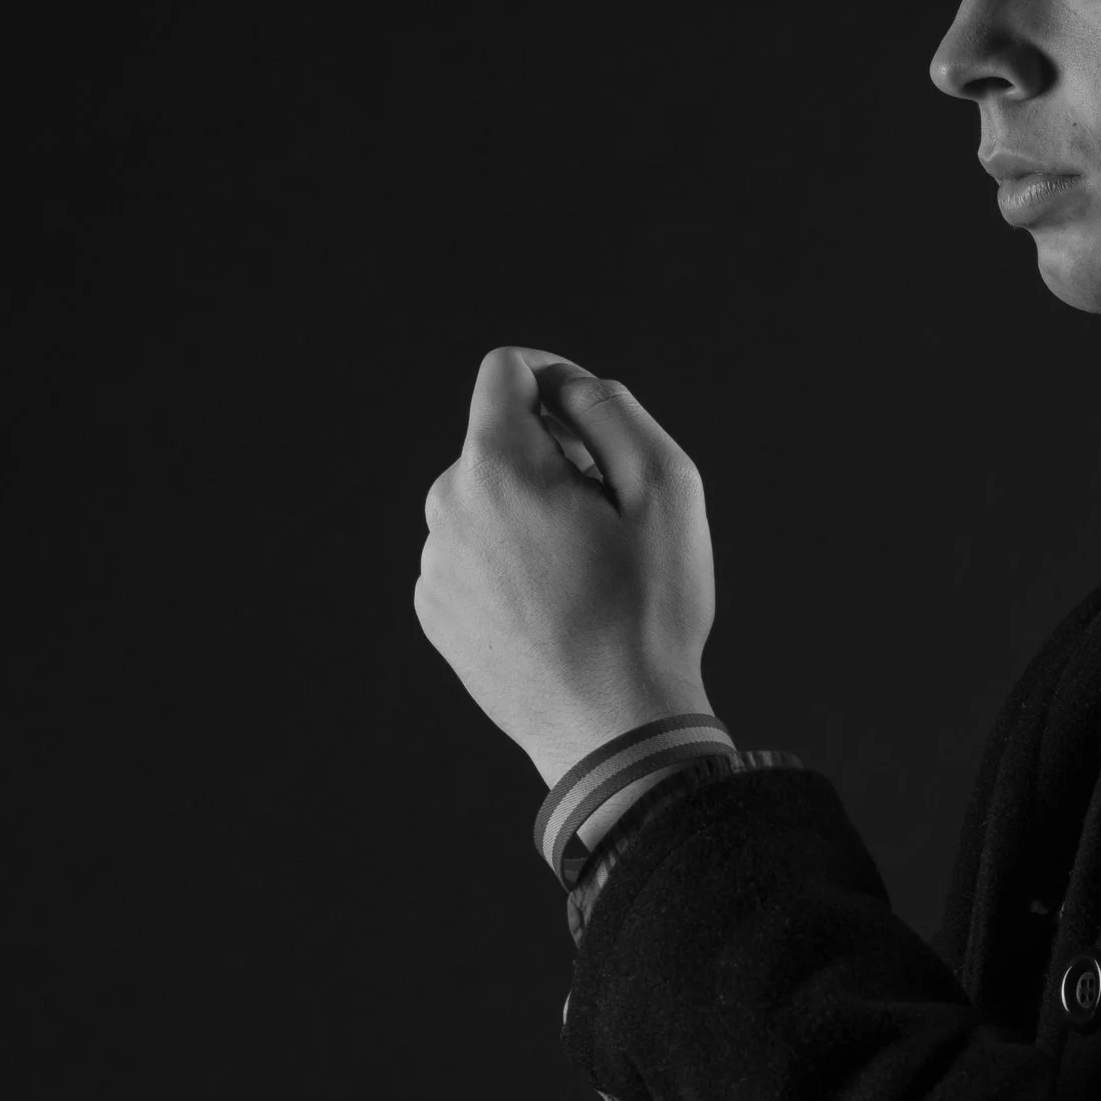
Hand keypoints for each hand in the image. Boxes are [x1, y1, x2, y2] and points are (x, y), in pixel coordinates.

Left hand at [415, 346, 717, 782]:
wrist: (611, 729)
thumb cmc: (649, 611)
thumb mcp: (666, 489)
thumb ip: (612, 410)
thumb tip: (569, 386)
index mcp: (498, 465)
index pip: (504, 371)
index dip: (553, 374)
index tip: (588, 414)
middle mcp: (448, 507)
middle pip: (497, 442)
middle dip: (550, 458)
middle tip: (608, 520)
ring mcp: (435, 565)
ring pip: (485, 502)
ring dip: (529, 514)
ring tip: (582, 575)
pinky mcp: (435, 612)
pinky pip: (472, 557)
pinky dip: (509, 563)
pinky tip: (555, 610)